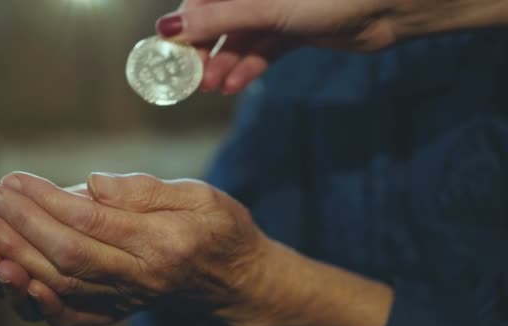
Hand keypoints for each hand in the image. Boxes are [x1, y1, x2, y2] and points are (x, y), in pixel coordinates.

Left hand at [0, 172, 268, 325]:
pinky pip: (71, 314)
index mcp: (162, 241)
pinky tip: (8, 276)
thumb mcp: (200, 195)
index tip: (15, 180)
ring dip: (15, 256)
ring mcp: (128, 299)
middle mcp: (141, 276)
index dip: (46, 199)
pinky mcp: (120, 310)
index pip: (91, 219)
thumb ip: (146, 190)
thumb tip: (93, 183)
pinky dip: (35, 299)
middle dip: (20, 226)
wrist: (238, 280)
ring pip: (60, 283)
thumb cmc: (223, 229)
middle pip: (66, 254)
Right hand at [167, 0, 507, 93]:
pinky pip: (263, 50)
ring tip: (213, 87)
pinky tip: (234, 85)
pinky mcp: (294, 29)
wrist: (390, 5)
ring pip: (240, 38)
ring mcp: (276, 9)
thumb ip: (217, 17)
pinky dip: (249, 68)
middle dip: (204, 49)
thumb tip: (167, 27)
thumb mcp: (266, 8)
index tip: (169, 53)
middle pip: (218, 19)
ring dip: (225, 63)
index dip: (184, 24)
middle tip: (192, 78)